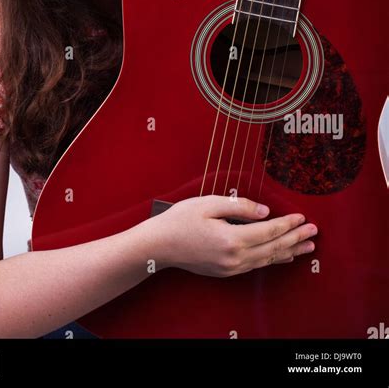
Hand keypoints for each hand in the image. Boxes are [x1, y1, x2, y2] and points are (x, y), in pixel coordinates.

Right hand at [152, 195, 317, 277]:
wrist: (159, 245)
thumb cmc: (180, 220)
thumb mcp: (208, 203)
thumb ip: (239, 207)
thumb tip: (264, 212)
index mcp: (232, 239)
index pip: (269, 231)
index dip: (287, 223)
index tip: (301, 217)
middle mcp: (234, 258)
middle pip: (273, 248)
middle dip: (296, 239)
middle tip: (314, 231)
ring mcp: (231, 268)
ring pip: (268, 260)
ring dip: (289, 252)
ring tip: (307, 247)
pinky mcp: (226, 271)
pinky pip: (256, 265)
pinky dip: (273, 259)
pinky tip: (282, 256)